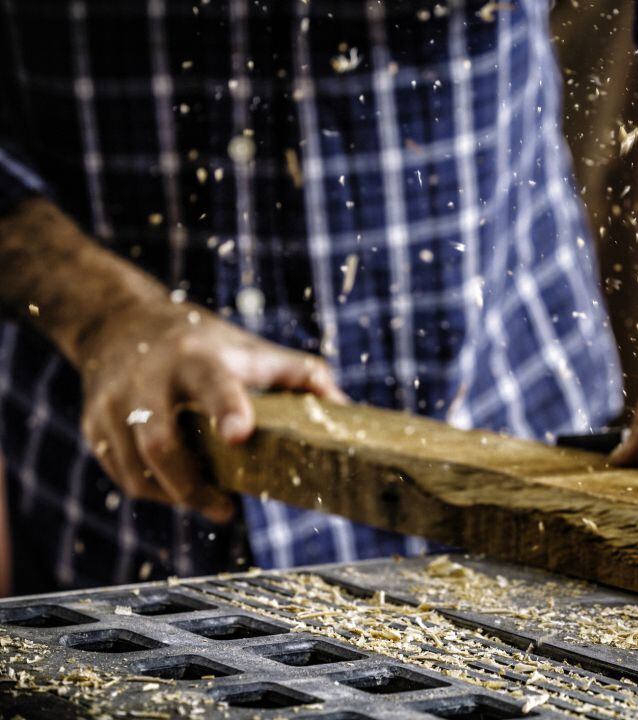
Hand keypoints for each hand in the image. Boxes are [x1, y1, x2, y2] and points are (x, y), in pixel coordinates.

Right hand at [77, 303, 345, 521]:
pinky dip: (153, 490)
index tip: (241, 434)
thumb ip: (302, 375)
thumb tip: (347, 409)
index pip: (212, 383)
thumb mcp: (252, 349)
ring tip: (208, 501)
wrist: (119, 324)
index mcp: (197, 358)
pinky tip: (178, 488)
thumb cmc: (205, 344)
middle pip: (160, 443)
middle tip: (226, 509)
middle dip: (192, 486)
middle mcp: (148, 380)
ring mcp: (114, 405)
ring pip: (137, 470)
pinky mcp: (94, 427)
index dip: (226, 407)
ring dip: (175, 495)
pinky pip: (122, 475)